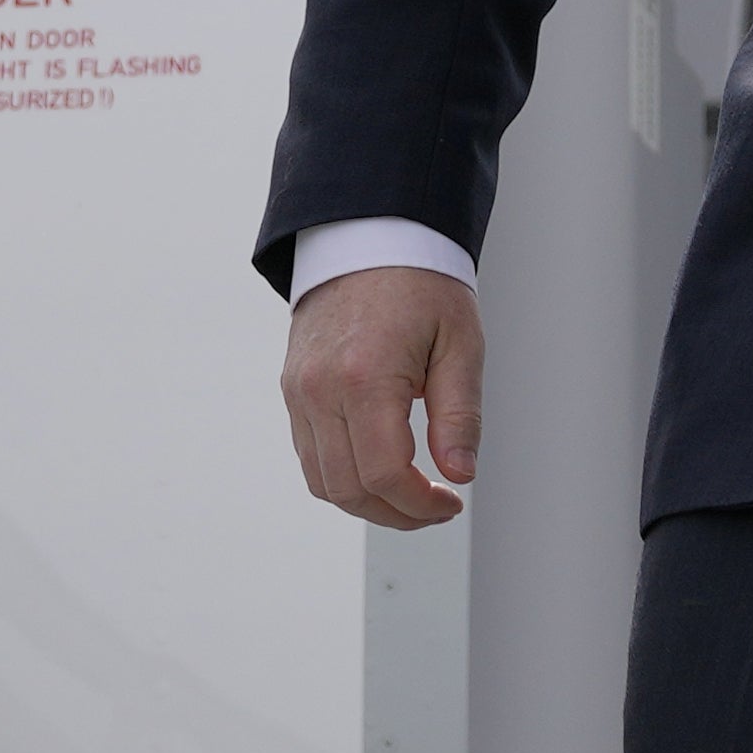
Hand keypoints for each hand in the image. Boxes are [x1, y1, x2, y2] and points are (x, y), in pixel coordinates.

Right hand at [283, 265, 483, 528]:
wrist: (368, 238)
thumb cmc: (420, 284)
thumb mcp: (459, 345)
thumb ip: (459, 416)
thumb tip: (459, 475)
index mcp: (364, 377)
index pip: (384, 474)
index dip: (420, 505)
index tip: (450, 503)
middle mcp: (320, 389)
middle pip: (349, 489)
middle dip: (397, 514)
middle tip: (434, 508)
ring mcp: (299, 391)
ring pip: (323, 482)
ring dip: (368, 502)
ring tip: (410, 496)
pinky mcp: (293, 390)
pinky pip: (310, 456)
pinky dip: (344, 476)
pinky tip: (380, 469)